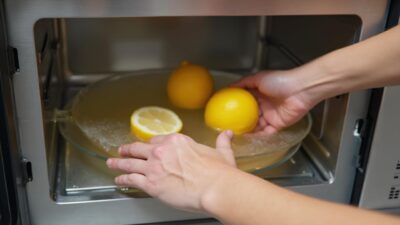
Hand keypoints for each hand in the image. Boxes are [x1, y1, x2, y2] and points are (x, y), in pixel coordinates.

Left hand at [106, 131, 237, 211]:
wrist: (215, 187)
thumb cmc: (219, 172)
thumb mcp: (222, 153)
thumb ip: (221, 142)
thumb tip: (226, 134)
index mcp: (177, 141)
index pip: (158, 140)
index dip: (152, 144)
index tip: (149, 146)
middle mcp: (162, 151)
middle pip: (139, 148)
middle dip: (129, 149)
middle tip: (122, 150)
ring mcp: (154, 167)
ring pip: (131, 163)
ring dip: (119, 163)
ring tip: (112, 163)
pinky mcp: (151, 184)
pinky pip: (131, 179)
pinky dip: (123, 179)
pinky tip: (119, 180)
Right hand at [232, 70, 315, 133]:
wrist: (300, 90)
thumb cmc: (281, 81)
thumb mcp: (258, 78)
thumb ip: (243, 83)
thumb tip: (229, 86)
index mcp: (259, 94)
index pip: (245, 103)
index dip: (237, 108)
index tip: (226, 113)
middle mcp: (264, 105)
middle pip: (250, 116)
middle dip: (241, 122)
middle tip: (229, 127)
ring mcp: (271, 116)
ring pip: (256, 126)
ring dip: (248, 131)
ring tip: (236, 135)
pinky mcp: (278, 124)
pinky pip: (266, 133)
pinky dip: (258, 136)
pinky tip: (249, 139)